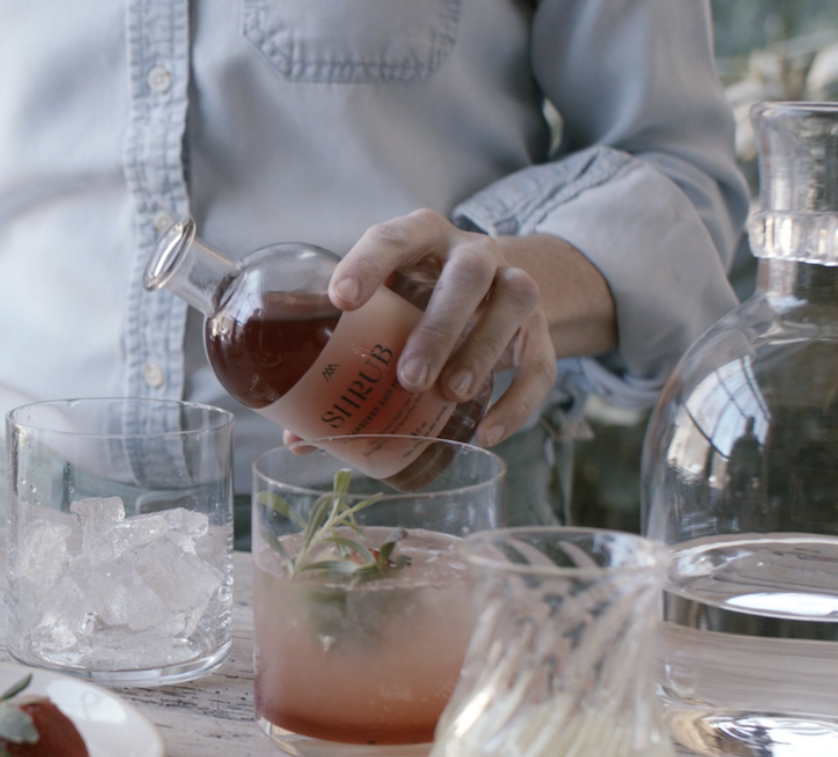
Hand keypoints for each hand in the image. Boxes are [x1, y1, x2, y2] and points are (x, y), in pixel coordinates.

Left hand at [324, 209, 557, 448]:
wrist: (493, 290)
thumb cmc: (415, 301)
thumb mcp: (382, 307)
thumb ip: (341, 359)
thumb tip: (297, 437)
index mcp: (421, 239)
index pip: (395, 238)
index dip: (368, 264)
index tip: (339, 300)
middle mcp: (474, 254)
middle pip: (467, 276)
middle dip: (439, 327)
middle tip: (410, 377)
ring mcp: (513, 287)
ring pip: (513, 305)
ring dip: (482, 351)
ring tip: (450, 395)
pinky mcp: (540, 331)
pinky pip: (540, 364)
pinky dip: (517, 401)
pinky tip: (487, 433)